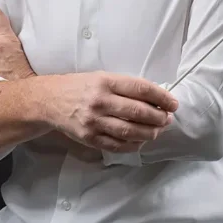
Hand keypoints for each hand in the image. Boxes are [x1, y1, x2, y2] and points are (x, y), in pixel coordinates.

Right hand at [38, 71, 177, 152]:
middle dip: (158, 117)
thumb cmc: (80, 86)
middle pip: (138, 112)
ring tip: (157, 131)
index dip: (161, 97)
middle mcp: (100, 101)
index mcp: (105, 81)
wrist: (49, 101)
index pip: (140, 89)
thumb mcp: (101, 77)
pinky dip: (133, 145)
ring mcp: (94, 122)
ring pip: (130, 131)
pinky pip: (117, 145)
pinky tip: (141, 141)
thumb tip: (155, 98)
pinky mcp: (89, 138)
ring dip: (149, 133)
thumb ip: (125, 86)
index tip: (173, 103)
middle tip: (167, 119)